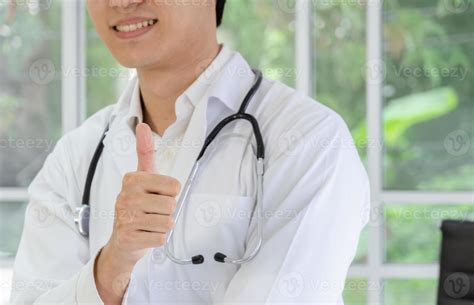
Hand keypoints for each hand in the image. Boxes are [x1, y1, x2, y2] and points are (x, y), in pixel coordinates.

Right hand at [94, 123, 180, 303]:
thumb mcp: (142, 177)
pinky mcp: (128, 238)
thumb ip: (145, 152)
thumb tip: (142, 124)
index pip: (174, 186)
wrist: (122, 240)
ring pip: (167, 222)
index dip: (170, 194)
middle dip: (167, 211)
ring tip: (148, 223)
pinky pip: (161, 238)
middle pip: (171, 205)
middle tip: (151, 212)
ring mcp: (125, 218)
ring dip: (163, 225)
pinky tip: (145, 235)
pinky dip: (158, 239)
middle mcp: (125, 196)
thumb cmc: (137, 205)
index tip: (156, 195)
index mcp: (132, 179)